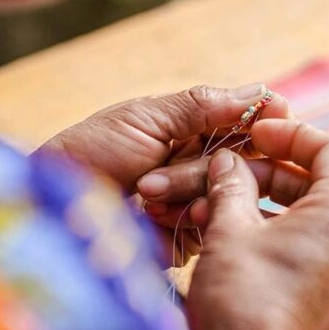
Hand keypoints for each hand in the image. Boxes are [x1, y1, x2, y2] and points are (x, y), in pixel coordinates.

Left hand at [37, 84, 288, 263]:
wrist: (55, 208)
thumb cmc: (90, 153)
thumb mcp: (144, 119)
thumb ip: (203, 106)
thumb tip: (261, 91)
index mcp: (191, 128)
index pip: (247, 124)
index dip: (263, 122)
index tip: (273, 119)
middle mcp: (201, 164)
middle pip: (244, 159)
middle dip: (205, 162)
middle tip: (158, 167)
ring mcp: (196, 202)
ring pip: (230, 193)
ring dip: (187, 188)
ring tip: (143, 192)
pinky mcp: (189, 238)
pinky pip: (213, 226)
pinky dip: (185, 218)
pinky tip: (153, 215)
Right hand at [184, 121, 328, 329]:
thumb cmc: (240, 305)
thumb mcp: (228, 230)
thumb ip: (232, 184)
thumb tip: (229, 163)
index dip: (289, 135)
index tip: (254, 136)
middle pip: (325, 189)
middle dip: (273, 178)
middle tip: (229, 177)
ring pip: (320, 230)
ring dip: (276, 214)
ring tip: (227, 217)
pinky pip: (320, 266)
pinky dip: (288, 250)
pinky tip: (247, 256)